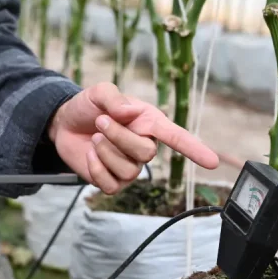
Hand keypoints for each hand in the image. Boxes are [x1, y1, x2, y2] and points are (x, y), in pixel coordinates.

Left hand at [48, 82, 218, 193]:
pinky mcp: (112, 181)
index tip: (213, 162)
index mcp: (149, 124)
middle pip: (146, 153)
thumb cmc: (88, 107)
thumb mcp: (99, 93)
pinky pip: (111, 185)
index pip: (177, 138)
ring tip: (95, 137)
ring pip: (128, 171)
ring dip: (105, 151)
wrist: (64, 123)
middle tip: (100, 121)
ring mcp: (129, 167)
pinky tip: (90, 155)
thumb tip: (128, 112)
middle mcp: (144, 147)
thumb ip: (113, 97)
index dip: (195, 149)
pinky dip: (96, 169)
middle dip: (118, 136)